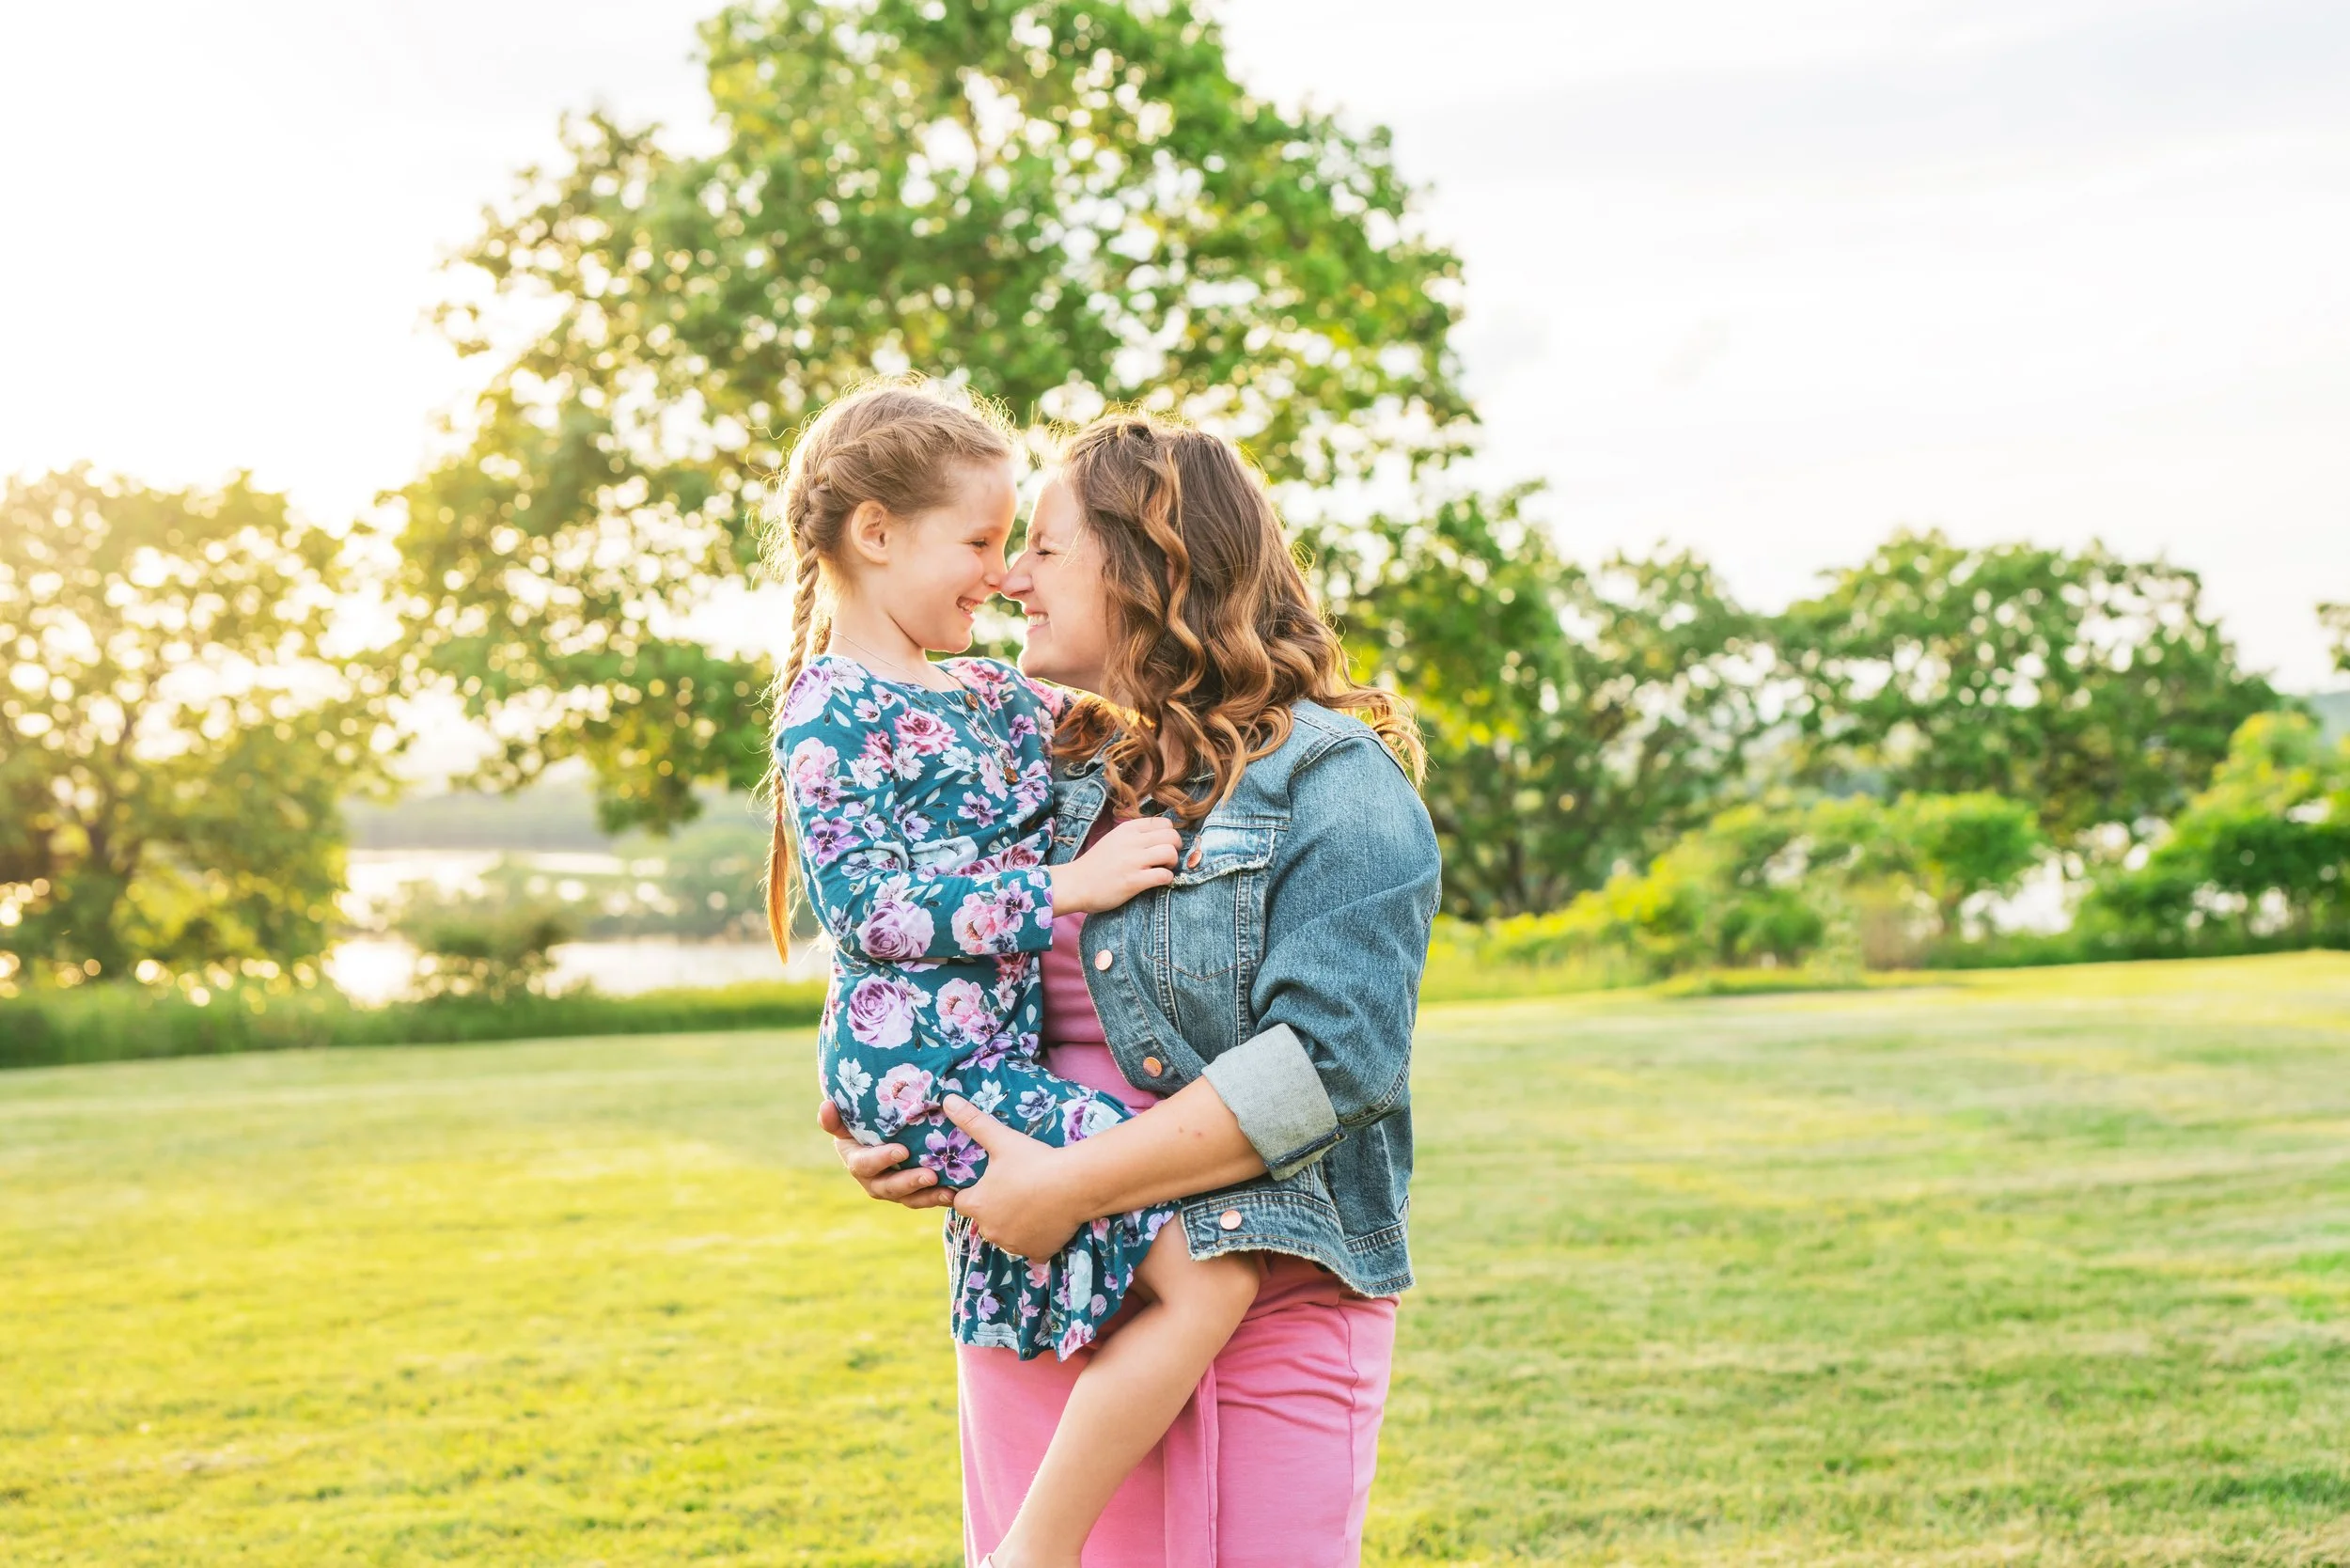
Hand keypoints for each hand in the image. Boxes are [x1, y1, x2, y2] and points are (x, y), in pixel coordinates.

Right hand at [817, 1098, 955, 1209]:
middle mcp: (873, 1180)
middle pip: (888, 1187)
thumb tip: (825, 1106)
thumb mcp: (847, 1121)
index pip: (864, 1165)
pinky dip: (939, 1198)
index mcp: (856, 1161)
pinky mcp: (912, 1194)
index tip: (902, 1150)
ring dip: (927, 1196)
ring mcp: (894, 1190)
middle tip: (930, 1175)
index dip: (881, 1160)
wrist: (884, 1136)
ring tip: (946, 1190)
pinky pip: (925, 1200)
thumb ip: (834, 1118)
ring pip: (908, 1199)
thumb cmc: (863, 1125)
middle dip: (909, 1182)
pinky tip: (955, 1193)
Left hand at [940, 1095, 1088, 1258]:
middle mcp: (989, 1229)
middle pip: (985, 1219)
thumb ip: (971, 1121)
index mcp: (976, 1204)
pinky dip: (1036, 1237)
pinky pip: (1030, 1247)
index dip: (975, 1191)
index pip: (962, 1201)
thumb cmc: (1035, 1161)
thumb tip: (946, 1099)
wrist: (1075, 1184)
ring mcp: (1013, 1244)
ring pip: (1007, 1234)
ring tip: (1034, 1201)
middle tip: (1018, 1188)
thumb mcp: (1001, 1139)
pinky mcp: (1036, 1252)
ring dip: (1015, 1223)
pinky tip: (1047, 1219)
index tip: (993, 1179)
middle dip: (996, 1208)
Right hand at [1049, 816, 1180, 913]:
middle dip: (1176, 848)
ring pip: (1170, 853)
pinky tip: (1158, 882)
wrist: (1075, 884)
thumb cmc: (1096, 864)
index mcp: (1128, 829)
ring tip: (1164, 869)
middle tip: (1167, 859)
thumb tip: (1161, 836)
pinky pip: (1164, 875)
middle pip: (1172, 836)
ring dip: (1173, 863)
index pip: (1164, 822)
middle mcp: (1131, 841)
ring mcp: (1132, 861)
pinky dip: (1167, 879)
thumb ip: (1135, 836)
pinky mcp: (1134, 881)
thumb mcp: (1114, 839)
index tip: (1164, 846)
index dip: (1170, 835)